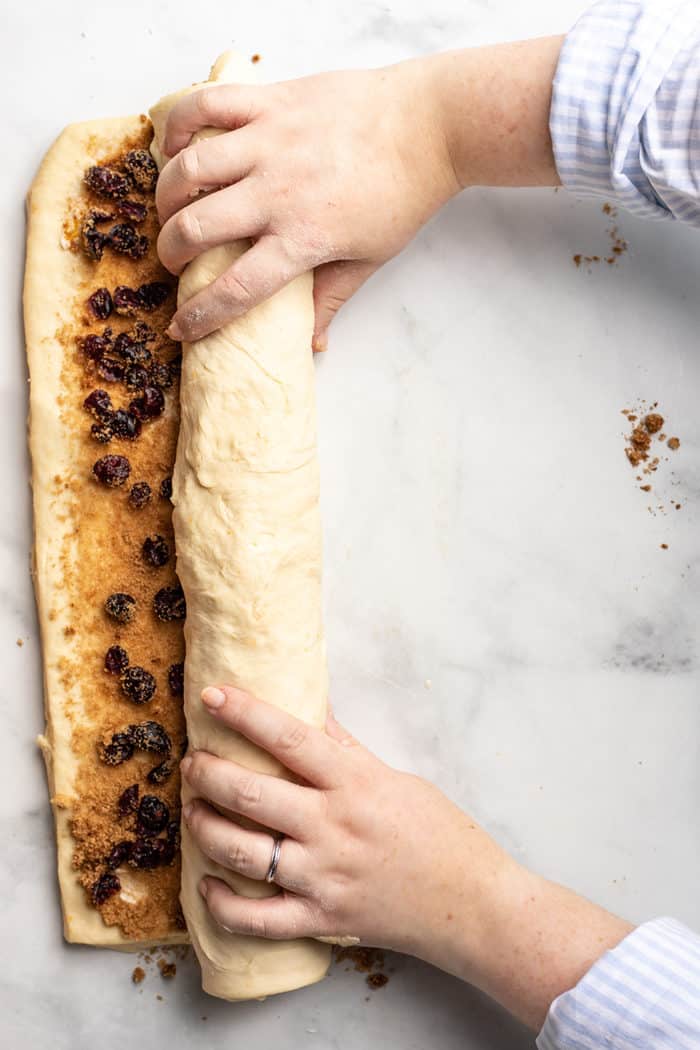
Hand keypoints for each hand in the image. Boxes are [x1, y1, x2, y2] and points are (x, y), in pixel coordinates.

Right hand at [156, 60, 459, 346]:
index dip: (199, 316)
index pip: (235, 290)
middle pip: (195, 229)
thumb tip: (313, 343)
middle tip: (174, 259)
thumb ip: (332, 297)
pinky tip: (174, 145)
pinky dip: (178, 123)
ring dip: (166, 195)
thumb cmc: (403, 193)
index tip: (180, 328)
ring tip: (170, 208)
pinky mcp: (271, 101)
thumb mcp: (370, 257)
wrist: (430, 125)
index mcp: (303, 238)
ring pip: (188, 168)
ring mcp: (269, 141)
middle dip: (171, 253)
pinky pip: (206, 104)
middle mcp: (277, 191)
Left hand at [181, 684, 506, 958]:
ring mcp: (323, 876)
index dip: (244, 712)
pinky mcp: (320, 918)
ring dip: (204, 827)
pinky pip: (256, 918)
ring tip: (192, 810)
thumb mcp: (394, 776)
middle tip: (191, 762)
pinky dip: (222, 903)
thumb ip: (345, 747)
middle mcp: (333, 827)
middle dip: (207, 772)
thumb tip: (310, 707)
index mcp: (354, 782)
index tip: (211, 695)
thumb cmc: (439, 832)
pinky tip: (208, 883)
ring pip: (241, 851)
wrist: (472, 903)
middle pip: (250, 793)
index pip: (288, 737)